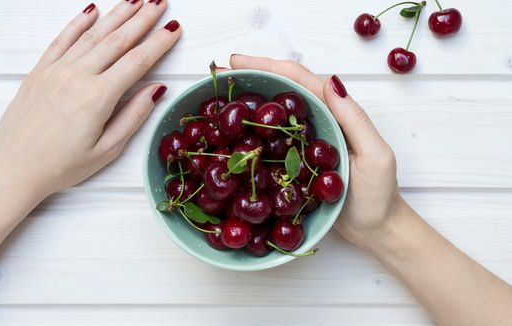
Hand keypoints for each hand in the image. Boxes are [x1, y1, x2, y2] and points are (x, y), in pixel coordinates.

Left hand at [0, 1, 179, 200]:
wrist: (12, 169)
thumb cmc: (59, 166)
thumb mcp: (106, 150)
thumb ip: (133, 117)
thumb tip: (156, 90)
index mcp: (97, 98)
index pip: (137, 62)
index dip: (158, 43)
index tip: (173, 29)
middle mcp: (76, 77)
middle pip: (117, 40)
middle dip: (142, 20)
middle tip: (159, 4)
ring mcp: (55, 71)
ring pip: (92, 35)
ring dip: (116, 15)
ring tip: (135, 2)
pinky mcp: (39, 72)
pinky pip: (62, 40)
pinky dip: (78, 24)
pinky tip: (91, 11)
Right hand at [229, 54, 401, 248]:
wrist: (375, 229)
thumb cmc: (379, 195)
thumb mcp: (374, 156)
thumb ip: (354, 120)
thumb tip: (331, 82)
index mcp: (335, 114)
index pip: (299, 81)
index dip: (268, 66)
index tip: (237, 62)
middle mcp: (317, 122)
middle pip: (281, 91)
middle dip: (251, 78)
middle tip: (219, 74)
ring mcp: (303, 142)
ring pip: (273, 115)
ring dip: (247, 103)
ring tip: (218, 97)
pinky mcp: (295, 162)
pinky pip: (270, 141)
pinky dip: (251, 133)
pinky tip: (231, 134)